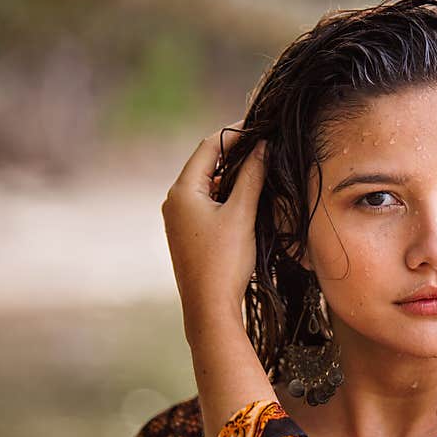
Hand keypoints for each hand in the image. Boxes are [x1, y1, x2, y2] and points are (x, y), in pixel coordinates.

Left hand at [161, 121, 265, 325]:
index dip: (234, 134)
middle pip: (205, 165)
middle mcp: (174, 201)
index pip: (208, 147)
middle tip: (262, 147)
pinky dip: (225, 197)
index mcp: (182, 191)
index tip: (259, 128)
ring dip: (230, 177)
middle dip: (233, 154)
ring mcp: (177, 220)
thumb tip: (262, 146)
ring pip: (206, 186)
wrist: (209, 307)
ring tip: (259, 172)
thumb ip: (252, 177)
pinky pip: (205, 204)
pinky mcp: (186, 235)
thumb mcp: (242, 214)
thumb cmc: (224, 261)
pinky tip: (245, 202)